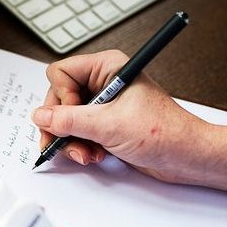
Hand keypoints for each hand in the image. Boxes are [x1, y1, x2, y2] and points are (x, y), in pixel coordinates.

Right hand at [32, 50, 209, 182]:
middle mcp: (103, 84)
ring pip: (66, 120)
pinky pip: (78, 133)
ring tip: (86, 153)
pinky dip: (80, 147)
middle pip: (60, 100)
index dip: (61, 98)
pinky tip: (92, 155)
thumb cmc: (164, 133)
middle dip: (62, 125)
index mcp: (108, 69)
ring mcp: (103, 107)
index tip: (73, 116)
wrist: (185, 157)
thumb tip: (41, 116)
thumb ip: (70, 121)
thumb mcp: (110, 125)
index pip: (61, 74)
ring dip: (71, 141)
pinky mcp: (105, 126)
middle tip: (66, 141)